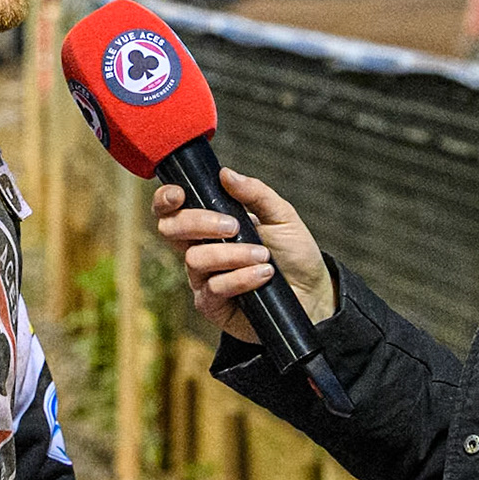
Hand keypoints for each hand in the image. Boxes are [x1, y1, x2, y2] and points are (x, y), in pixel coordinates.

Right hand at [152, 168, 334, 343]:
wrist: (312, 293)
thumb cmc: (294, 254)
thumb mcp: (282, 216)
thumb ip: (255, 193)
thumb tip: (226, 173)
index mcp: (210, 224)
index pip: (173, 209)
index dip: (166, 200)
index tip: (180, 194)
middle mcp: (201, 249)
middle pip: (171, 230)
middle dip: (198, 222)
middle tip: (234, 226)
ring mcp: (203, 279)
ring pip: (195, 259)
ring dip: (232, 254)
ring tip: (264, 256)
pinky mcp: (212, 305)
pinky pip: (213, 288)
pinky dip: (241, 278)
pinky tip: (264, 275)